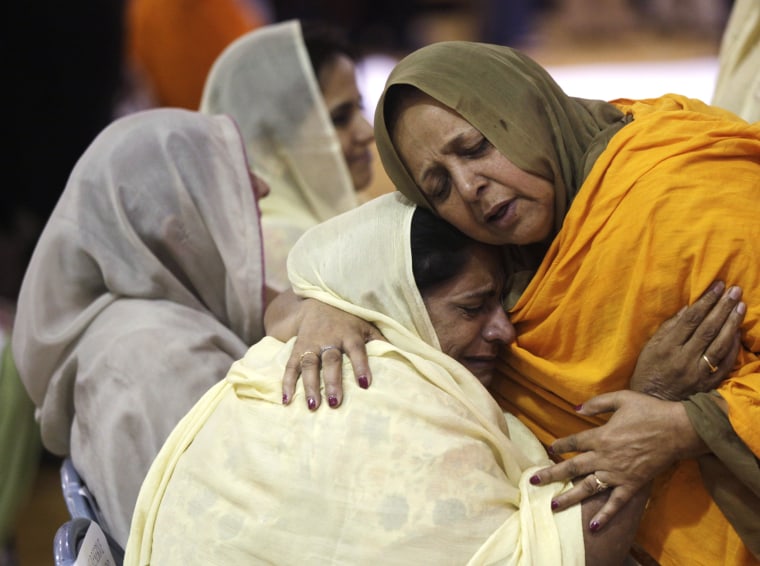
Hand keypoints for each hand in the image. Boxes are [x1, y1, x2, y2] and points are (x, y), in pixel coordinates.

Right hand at [282, 298, 384, 409]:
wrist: (321, 301)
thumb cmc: (350, 320)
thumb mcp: (367, 326)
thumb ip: (380, 342)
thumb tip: (403, 358)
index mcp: (350, 334)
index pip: (357, 350)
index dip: (361, 366)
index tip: (364, 384)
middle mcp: (330, 339)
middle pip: (331, 360)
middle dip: (332, 382)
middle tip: (335, 403)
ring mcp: (312, 344)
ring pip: (310, 364)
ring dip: (310, 386)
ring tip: (312, 406)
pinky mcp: (298, 348)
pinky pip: (290, 365)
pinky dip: (288, 383)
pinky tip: (287, 400)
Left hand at [530, 391, 706, 530]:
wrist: (678, 429)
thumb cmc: (649, 411)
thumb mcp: (621, 398)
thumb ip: (597, 403)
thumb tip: (575, 408)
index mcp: (600, 436)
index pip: (572, 443)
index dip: (559, 446)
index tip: (550, 449)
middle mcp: (604, 457)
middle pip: (572, 468)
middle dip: (551, 474)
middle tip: (533, 481)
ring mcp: (618, 473)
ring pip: (587, 488)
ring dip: (569, 497)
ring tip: (552, 505)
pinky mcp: (632, 484)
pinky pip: (616, 503)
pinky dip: (604, 515)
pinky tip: (592, 526)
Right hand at [631, 281, 744, 399]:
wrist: (654, 403)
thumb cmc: (649, 371)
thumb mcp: (650, 348)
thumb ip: (668, 328)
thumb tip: (689, 309)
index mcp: (667, 348)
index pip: (690, 319)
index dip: (706, 301)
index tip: (718, 286)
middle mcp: (683, 359)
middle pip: (708, 329)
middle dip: (722, 307)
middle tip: (735, 290)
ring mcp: (698, 373)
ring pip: (720, 344)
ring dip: (732, 323)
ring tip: (741, 305)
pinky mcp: (708, 384)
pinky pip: (725, 363)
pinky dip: (733, 346)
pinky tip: (738, 332)